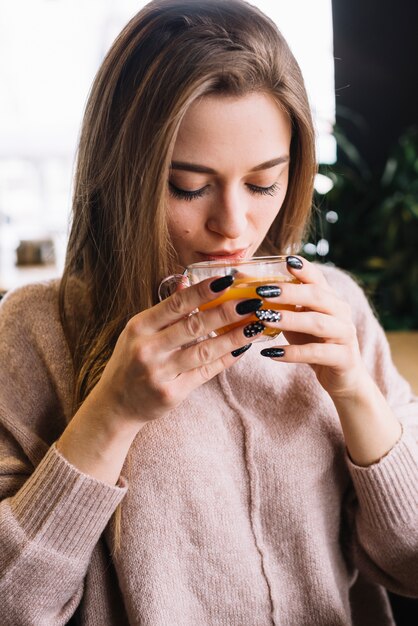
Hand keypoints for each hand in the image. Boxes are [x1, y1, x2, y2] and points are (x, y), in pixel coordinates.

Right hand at [91, 275, 258, 427]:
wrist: (116, 404)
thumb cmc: (131, 360)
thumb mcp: (139, 331)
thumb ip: (165, 309)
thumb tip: (187, 279)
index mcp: (139, 327)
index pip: (175, 304)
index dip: (202, 291)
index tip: (227, 279)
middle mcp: (147, 349)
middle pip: (193, 326)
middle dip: (225, 312)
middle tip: (250, 301)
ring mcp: (159, 373)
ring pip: (203, 351)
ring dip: (233, 337)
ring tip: (255, 324)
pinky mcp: (171, 394)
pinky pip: (205, 373)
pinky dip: (225, 360)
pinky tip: (242, 348)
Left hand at [258, 256, 368, 397]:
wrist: (343, 377)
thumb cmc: (313, 343)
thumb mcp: (297, 320)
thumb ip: (279, 303)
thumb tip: (242, 279)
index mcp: (330, 299)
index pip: (317, 278)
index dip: (303, 268)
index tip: (285, 260)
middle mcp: (341, 312)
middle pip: (318, 296)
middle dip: (290, 292)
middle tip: (262, 291)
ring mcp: (344, 335)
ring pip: (318, 323)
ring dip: (289, 320)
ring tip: (264, 318)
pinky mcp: (343, 358)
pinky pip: (316, 354)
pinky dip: (292, 353)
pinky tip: (270, 353)